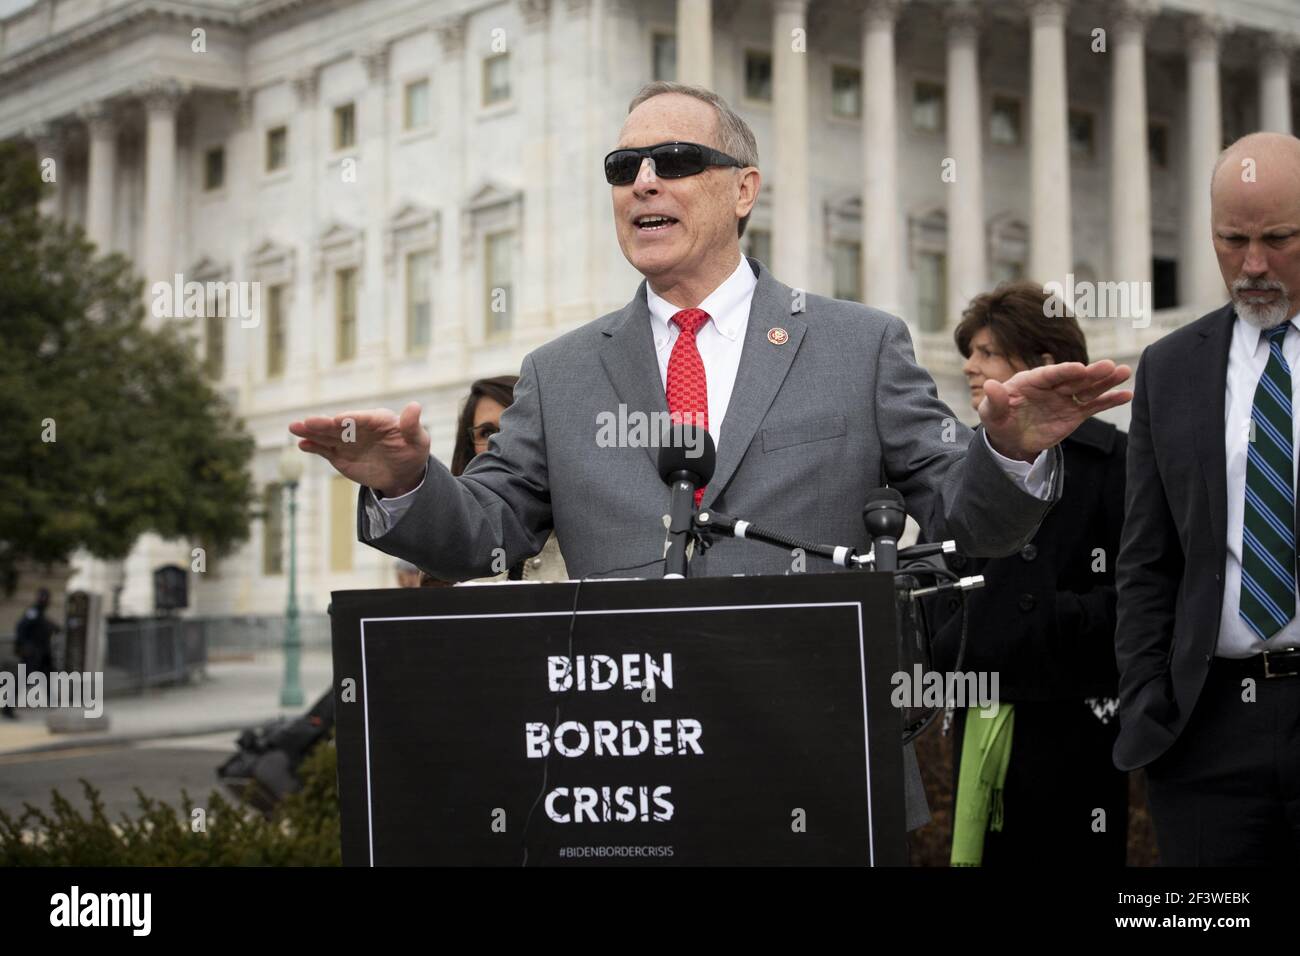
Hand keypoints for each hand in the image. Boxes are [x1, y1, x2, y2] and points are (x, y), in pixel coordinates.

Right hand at [288, 401, 430, 496]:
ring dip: (311, 431)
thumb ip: (412, 426)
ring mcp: (347, 440)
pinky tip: (302, 444)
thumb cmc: (412, 452)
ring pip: (327, 435)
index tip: (338, 421)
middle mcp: (358, 427)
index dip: (350, 419)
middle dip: (323, 423)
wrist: (402, 473)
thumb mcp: (417, 440)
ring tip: (295, 428)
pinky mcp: (339, 454)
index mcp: (377, 419)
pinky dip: (313, 446)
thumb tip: (415, 406)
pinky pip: (324, 449)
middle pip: (339, 424)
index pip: (362, 418)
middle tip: (308, 422)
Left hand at [978, 360, 1132, 461]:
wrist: (1011, 439)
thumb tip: (988, 385)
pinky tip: (1127, 394)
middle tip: (1110, 366)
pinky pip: (1094, 405)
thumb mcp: (991, 412)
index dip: (1064, 371)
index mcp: (1031, 381)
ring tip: (1125, 372)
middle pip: (1073, 378)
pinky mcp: (1075, 413)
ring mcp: (1065, 399)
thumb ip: (994, 400)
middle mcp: (1052, 386)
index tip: (1079, 368)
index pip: (1049, 374)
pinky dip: (1109, 400)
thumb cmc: (999, 419)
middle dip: (1091, 373)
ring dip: (1106, 381)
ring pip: (1088, 388)